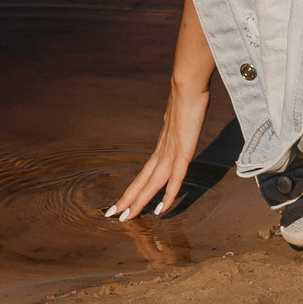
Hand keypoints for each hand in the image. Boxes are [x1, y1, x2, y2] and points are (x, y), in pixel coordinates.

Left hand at [108, 76, 211, 221]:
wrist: (188, 85)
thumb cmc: (187, 97)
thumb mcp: (181, 117)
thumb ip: (178, 126)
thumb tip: (178, 124)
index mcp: (162, 146)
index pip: (145, 172)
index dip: (135, 188)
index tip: (124, 201)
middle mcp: (163, 151)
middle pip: (143, 180)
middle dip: (129, 199)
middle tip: (114, 216)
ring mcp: (172, 152)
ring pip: (153, 183)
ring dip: (140, 202)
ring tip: (127, 218)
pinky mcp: (183, 152)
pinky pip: (175, 179)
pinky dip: (168, 196)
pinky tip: (160, 210)